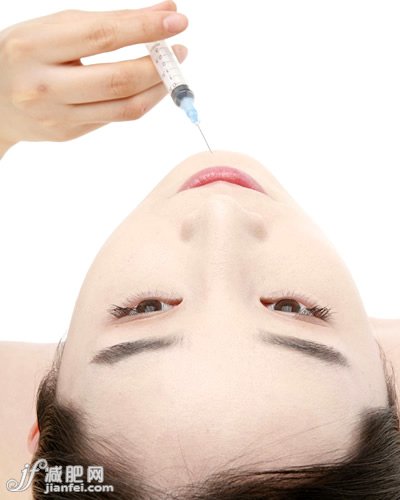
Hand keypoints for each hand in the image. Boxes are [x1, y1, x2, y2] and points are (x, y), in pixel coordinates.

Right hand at [0, 1, 187, 156]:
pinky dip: (141, 101)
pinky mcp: (69, 134)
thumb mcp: (55, 28)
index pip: (101, 36)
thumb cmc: (26, 54)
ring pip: (124, 107)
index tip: (176, 21)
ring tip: (172, 72)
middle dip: (158, 66)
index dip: (144, 29)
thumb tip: (163, 14)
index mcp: (34, 46)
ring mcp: (57, 117)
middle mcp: (44, 86)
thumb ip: (108, 21)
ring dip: (157, 89)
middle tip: (179, 52)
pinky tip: (150, 87)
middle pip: (118, 80)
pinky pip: (116, 118)